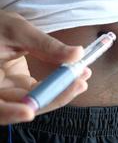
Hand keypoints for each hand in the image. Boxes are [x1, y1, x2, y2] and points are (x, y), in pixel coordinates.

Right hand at [0, 10, 90, 124]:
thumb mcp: (17, 30)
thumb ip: (46, 45)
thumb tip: (77, 54)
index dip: (11, 112)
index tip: (28, 112)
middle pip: (22, 107)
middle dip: (53, 98)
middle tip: (78, 84)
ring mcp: (9, 90)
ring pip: (36, 101)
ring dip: (61, 92)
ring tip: (82, 78)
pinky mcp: (20, 85)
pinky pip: (39, 91)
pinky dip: (58, 85)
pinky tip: (74, 76)